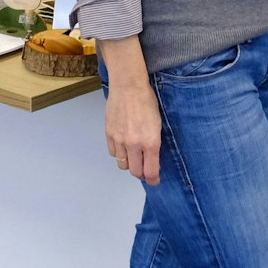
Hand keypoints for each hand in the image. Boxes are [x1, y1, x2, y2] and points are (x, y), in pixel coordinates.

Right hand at [102, 46, 161, 184]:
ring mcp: (120, 140)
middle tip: (144, 171)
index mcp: (150, 142)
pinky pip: (113, 153)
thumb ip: (154, 143)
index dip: (153, 179)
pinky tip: (123, 146)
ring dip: (129, 164)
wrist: (128, 86)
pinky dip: (118, 153)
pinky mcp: (109, 134)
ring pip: (122, 164)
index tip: (155, 180)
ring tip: (133, 157)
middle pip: (135, 171)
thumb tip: (152, 158)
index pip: (150, 171)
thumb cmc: (146, 101)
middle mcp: (134, 144)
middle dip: (141, 174)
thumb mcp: (158, 124)